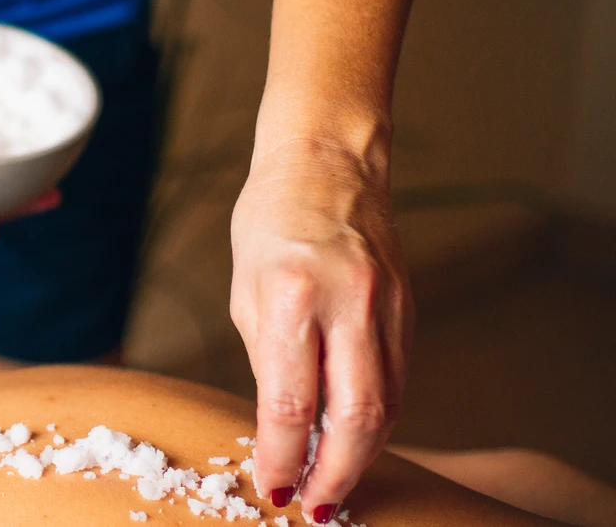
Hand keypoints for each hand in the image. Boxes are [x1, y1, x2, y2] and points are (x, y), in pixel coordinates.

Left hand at [229, 134, 413, 521]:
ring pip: (388, 404)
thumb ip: (268, 363)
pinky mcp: (409, 309)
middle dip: (336, 474)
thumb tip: (281, 429)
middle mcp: (348, 303)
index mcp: (292, 297)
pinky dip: (378, 418)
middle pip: (357, 416)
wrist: (326, 163)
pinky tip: (354, 438)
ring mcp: (387, 306)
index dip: (282, 457)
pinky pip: (398, 379)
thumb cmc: (270, 223)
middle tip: (316, 506)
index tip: (273, 487)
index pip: (290, 403)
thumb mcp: (245, 294)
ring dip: (362, 455)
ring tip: (333, 483)